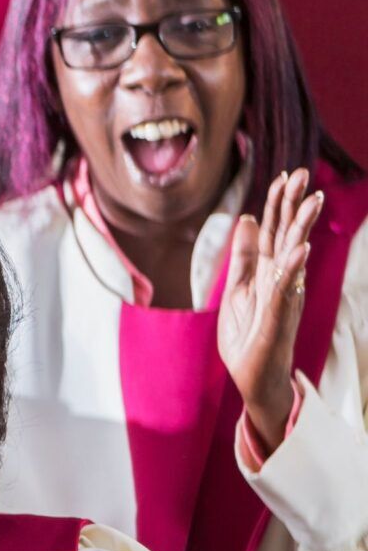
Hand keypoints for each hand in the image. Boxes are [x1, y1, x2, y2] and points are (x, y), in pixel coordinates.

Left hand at [220, 168, 323, 449]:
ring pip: (294, 256)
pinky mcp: (279, 317)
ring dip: (302, 228)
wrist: (254, 376)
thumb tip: (245, 218)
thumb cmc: (249, 334)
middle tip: (303, 174)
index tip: (286, 175)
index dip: (278, 204)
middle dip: (294, 205)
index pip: (273, 231)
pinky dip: (293, 268)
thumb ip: (244, 255)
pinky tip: (301, 249)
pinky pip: (287, 289)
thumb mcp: (238, 288)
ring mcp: (282, 296)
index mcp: (267, 271)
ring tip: (313, 200)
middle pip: (287, 236)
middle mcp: (280, 279)